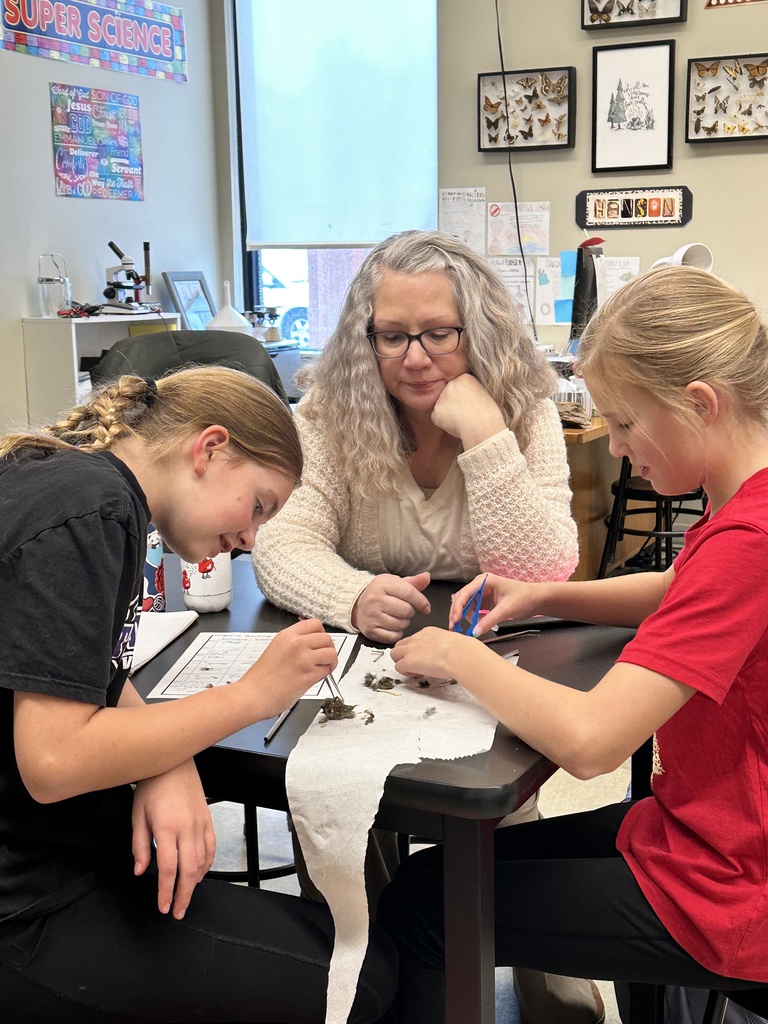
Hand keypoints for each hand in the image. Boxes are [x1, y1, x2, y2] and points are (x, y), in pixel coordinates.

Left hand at [132, 759, 214, 920]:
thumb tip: (141, 870)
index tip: (163, 906)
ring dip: (195, 883)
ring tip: (186, 896)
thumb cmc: (153, 786)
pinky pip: (211, 847)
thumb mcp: (138, 815)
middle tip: (177, 911)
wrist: (174, 763)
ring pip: (202, 861)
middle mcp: (187, 828)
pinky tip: (200, 873)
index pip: (169, 869)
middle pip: (189, 871)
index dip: (166, 891)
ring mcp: (201, 824)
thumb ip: (139, 845)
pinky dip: (207, 864)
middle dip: (183, 895)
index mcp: (167, 828)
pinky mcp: (208, 819)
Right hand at [245, 619, 337, 717]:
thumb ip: (293, 643)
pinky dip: (325, 674)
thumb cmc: (260, 678)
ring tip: (322, 668)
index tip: (319, 643)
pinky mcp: (308, 675)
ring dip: (330, 662)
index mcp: (287, 635)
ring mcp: (303, 659)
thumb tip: (311, 644)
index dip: (321, 634)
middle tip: (323, 658)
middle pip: (327, 638)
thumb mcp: (276, 648)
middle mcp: (296, 644)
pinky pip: (327, 670)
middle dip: (328, 649)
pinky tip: (315, 677)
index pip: (315, 624)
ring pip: (331, 653)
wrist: (252, 695)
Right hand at [351, 572, 430, 642]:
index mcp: (382, 585)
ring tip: (397, 616)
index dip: (421, 601)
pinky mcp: (371, 630)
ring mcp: (372, 616)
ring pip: (401, 624)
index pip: (409, 593)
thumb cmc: (380, 593)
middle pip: (407, 610)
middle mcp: (375, 600)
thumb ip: (413, 582)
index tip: (426, 607)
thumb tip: (426, 577)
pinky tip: (392, 626)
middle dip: (411, 612)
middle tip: (405, 609)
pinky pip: (394, 636)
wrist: (357, 605)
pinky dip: (397, 633)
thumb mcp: (394, 583)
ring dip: (404, 622)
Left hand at [391, 626, 473, 679]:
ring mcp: (410, 649)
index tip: (423, 657)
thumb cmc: (461, 650)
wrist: (459, 654)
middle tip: (415, 664)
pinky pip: (398, 667)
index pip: (414, 639)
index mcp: (428, 632)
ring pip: (394, 654)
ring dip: (401, 662)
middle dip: (404, 655)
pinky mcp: (408, 661)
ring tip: (413, 670)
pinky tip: (416, 674)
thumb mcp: (450, 641)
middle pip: (400, 645)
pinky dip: (405, 672)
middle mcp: (417, 638)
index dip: (416, 650)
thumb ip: (442, 646)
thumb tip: (444, 653)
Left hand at [431, 374, 505, 448]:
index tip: (471, 405)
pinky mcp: (436, 411)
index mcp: (464, 377)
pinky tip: (456, 425)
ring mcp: (441, 397)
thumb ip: (469, 391)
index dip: (463, 398)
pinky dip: (444, 423)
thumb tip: (460, 398)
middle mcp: (451, 384)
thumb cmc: (488, 414)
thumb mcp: (482, 394)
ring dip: (448, 413)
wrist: (483, 427)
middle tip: (466, 413)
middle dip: (453, 404)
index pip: (458, 387)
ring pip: (441, 406)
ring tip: (463, 420)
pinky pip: (437, 418)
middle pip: (447, 394)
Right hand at [449, 573, 541, 634]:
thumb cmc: (524, 598)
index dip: (458, 606)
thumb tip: (474, 632)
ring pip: (466, 605)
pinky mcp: (486, 602)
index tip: (455, 619)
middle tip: (453, 626)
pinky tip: (474, 626)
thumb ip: (489, 621)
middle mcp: (481, 585)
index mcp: (484, 581)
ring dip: (463, 617)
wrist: (537, 600)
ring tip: (462, 628)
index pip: (465, 592)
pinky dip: (471, 618)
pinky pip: (473, 610)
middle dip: (457, 612)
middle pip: (462, 599)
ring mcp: (483, 593)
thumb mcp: (506, 610)